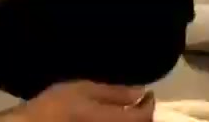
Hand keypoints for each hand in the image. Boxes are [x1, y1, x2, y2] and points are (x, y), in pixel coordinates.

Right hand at [21, 81, 153, 121]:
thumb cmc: (58, 105)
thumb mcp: (85, 89)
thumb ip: (114, 92)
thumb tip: (140, 91)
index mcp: (114, 121)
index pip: (144, 117)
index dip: (149, 104)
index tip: (148, 92)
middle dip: (143, 115)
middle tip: (140, 100)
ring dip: (133, 121)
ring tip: (128, 109)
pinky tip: (113, 116)